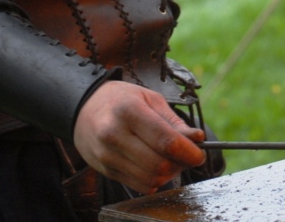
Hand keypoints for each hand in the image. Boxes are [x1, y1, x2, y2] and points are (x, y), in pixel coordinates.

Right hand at [73, 81, 205, 193]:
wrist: (84, 107)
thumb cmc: (121, 100)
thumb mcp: (150, 99)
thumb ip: (174, 122)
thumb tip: (197, 139)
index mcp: (129, 111)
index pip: (166, 141)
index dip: (188, 152)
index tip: (199, 154)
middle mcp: (114, 134)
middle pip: (159, 164)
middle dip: (181, 164)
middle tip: (187, 156)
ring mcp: (107, 155)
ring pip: (150, 179)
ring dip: (169, 174)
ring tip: (172, 160)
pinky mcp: (105, 170)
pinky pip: (138, 185)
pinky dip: (154, 180)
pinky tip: (155, 165)